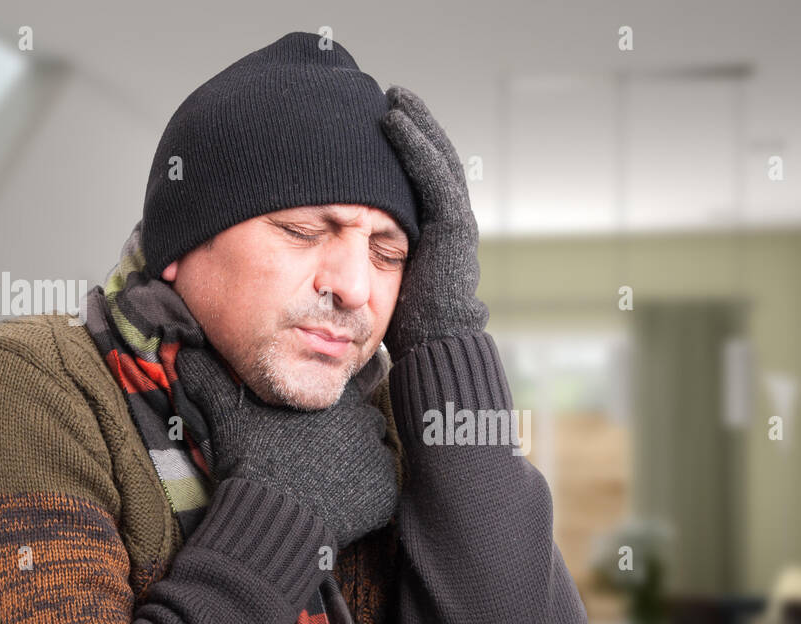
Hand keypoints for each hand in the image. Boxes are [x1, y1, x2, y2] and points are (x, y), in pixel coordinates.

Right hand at [176, 347, 398, 549]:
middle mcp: (362, 420)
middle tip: (316, 457)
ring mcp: (377, 457)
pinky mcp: (383, 491)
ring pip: (372, 451)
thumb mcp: (226, 415)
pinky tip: (337, 500)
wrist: (273, 517)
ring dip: (356, 460)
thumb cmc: (250, 462)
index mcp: (332, 397)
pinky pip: (378, 486)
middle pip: (361, 421)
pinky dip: (364, 492)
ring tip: (326, 478)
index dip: (328, 410)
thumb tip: (185, 352)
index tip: (311, 427)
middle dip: (345, 435)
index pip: (345, 392)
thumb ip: (211, 380)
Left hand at [379, 85, 488, 359]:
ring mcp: (456, 225)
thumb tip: (344, 258)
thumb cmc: (408, 331)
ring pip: (439, 160)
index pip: (425, 181)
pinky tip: (394, 123)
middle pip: (436, 162)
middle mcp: (450, 226)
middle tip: (393, 96)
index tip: (383, 124)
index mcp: (436, 237)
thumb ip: (379, 264)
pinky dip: (415, 146)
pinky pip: (434, 175)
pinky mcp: (454, 228)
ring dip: (417, 125)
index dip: (408, 150)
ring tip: (394, 98)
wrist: (437, 351)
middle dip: (417, 127)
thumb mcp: (388, 287)